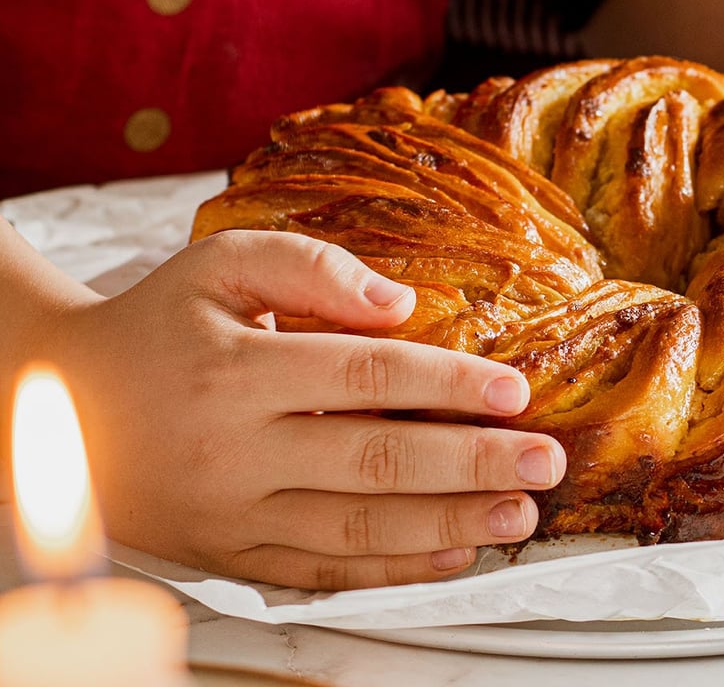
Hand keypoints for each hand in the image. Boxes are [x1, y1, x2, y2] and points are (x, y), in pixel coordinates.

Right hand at [42, 230, 564, 589]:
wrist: (63, 405)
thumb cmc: (157, 328)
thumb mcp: (219, 267)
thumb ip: (310, 269)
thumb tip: (400, 305)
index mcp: (234, 370)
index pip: (362, 376)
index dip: (446, 382)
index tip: (514, 391)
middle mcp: (235, 449)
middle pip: (374, 461)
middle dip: (472, 464)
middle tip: (543, 462)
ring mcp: (234, 513)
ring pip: (357, 529)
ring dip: (449, 523)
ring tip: (518, 513)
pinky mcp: (235, 555)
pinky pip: (325, 572)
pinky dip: (394, 569)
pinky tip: (453, 551)